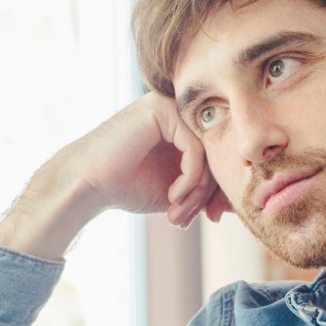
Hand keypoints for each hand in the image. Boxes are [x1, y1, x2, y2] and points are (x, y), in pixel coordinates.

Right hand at [0, 94, 229, 260]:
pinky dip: (189, 179)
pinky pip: (195, 149)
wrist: (87, 184)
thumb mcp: (177, 191)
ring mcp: (170, 106)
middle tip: (189, 218)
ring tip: (177, 211)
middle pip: (217, 153)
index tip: (209, 218)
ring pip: (208, 152)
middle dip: (207, 194)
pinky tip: (172, 196)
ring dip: (197, 191)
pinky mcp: (161, 110)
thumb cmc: (126, 186)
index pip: (219, 155)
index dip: (218, 190)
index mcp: (184, 126)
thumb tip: (238, 203)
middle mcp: (179, 111)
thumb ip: (206, 190)